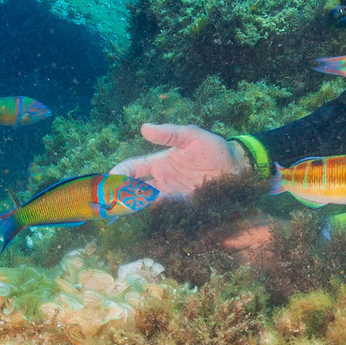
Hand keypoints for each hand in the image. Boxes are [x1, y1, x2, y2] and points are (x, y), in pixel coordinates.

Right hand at [109, 123, 251, 201]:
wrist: (239, 168)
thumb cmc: (215, 149)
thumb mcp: (192, 136)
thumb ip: (169, 134)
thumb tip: (144, 128)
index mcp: (159, 162)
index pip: (132, 168)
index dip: (119, 173)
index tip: (109, 180)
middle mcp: (161, 180)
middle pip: (134, 189)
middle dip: (119, 195)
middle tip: (106, 202)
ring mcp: (171, 195)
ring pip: (145, 203)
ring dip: (132, 208)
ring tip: (119, 212)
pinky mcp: (183, 207)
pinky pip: (165, 212)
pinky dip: (154, 214)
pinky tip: (145, 217)